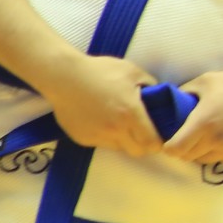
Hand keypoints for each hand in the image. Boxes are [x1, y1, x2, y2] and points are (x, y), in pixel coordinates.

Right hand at [49, 55, 165, 156]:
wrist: (63, 76)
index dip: (158, 142)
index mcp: (130, 114)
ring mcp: (97, 136)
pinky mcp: (82, 138)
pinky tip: (102, 120)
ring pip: (119, 148)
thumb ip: (151, 85)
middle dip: (144, 145)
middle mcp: (115, 129)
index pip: (151, 143)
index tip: (159, 135)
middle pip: (137, 151)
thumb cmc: (100, 70)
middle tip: (144, 132)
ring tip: (121, 123)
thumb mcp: (133, 71)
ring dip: (125, 140)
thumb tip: (160, 97)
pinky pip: (101, 143)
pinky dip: (106, 136)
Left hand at [167, 69, 222, 165]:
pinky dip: (217, 151)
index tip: (169, 140)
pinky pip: (221, 158)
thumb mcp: (206, 80)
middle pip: (187, 157)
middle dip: (183, 148)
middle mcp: (215, 141)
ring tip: (206, 136)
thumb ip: (184, 92)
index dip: (168, 147)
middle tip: (186, 135)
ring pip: (203, 160)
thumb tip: (171, 102)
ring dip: (199, 151)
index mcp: (203, 123)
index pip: (175, 149)